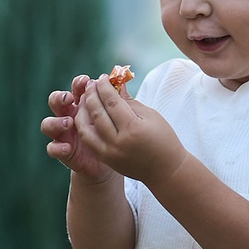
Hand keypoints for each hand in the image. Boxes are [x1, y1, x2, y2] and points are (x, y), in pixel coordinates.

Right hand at [43, 77, 115, 180]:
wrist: (107, 163)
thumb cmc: (111, 135)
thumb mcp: (114, 118)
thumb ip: (114, 101)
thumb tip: (122, 82)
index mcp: (81, 104)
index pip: (75, 89)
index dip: (78, 83)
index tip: (86, 81)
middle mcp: (68, 116)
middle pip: (55, 102)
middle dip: (59, 98)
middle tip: (68, 99)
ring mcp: (62, 134)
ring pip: (48, 124)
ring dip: (56, 122)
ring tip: (68, 123)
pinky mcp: (62, 151)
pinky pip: (53, 148)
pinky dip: (57, 147)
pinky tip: (66, 148)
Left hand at [74, 73, 186, 188]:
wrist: (166, 171)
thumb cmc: (163, 139)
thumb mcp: (151, 116)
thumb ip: (130, 101)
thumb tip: (115, 85)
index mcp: (132, 129)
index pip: (111, 102)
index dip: (105, 88)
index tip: (103, 77)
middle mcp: (118, 142)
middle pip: (97, 113)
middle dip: (92, 95)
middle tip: (91, 84)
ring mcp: (109, 153)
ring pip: (86, 128)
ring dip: (83, 110)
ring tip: (86, 98)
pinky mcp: (106, 160)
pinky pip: (89, 140)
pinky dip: (85, 125)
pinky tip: (87, 114)